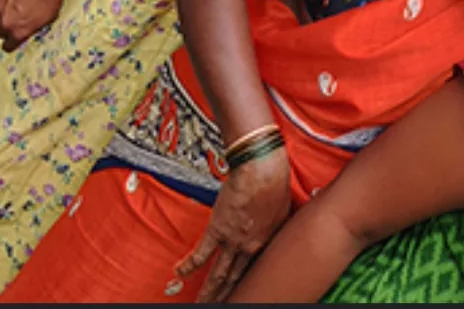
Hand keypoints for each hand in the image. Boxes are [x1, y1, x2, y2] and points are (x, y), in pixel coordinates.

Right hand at [177, 152, 291, 302]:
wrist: (261, 167)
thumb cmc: (275, 181)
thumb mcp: (283, 209)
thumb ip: (276, 223)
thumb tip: (277, 224)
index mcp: (266, 242)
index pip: (254, 270)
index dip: (248, 284)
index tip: (245, 293)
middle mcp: (249, 247)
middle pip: (235, 278)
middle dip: (226, 295)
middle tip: (219, 304)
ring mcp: (232, 240)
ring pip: (218, 273)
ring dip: (209, 290)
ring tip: (202, 301)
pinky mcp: (217, 229)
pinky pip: (201, 252)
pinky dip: (190, 264)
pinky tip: (180, 272)